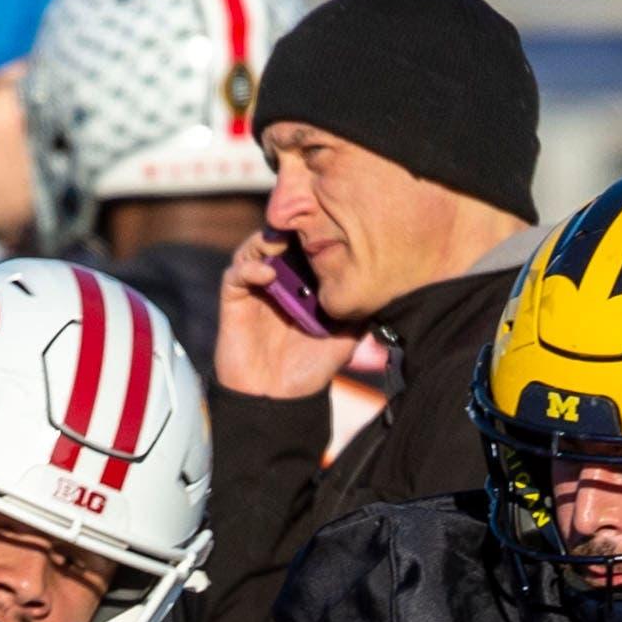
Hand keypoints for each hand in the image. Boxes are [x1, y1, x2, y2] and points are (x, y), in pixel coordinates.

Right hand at [215, 231, 359, 401]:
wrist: (277, 399)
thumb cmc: (310, 370)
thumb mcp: (346, 337)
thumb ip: (361, 311)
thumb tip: (387, 287)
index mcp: (303, 284)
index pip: (306, 246)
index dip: (315, 230)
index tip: (330, 222)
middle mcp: (278, 281)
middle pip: (280, 238)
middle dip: (291, 228)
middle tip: (305, 222)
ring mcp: (255, 288)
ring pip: (255, 247)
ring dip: (268, 239)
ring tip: (283, 242)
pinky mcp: (234, 300)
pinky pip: (236, 273)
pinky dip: (250, 267)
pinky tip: (268, 273)